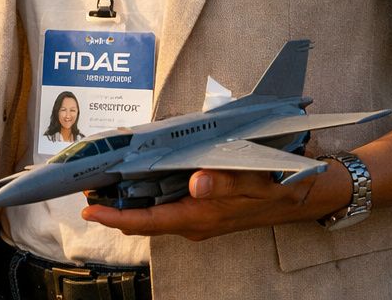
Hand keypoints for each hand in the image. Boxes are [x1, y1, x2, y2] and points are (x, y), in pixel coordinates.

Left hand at [80, 169, 343, 240]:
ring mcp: (198, 215)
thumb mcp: (256, 181)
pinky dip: (149, 188)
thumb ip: (226, 182)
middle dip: (112, 203)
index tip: (86, 206)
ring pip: (153, 210)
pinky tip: (140, 169)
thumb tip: (196, 182)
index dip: (113, 216)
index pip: (146, 222)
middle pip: (142, 218)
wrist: (306, 192)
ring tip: (102, 175)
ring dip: (128, 196)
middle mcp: (194, 221)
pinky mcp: (204, 206)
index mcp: (200, 217)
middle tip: (85, 181)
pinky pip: (167, 202)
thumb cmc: (279, 185)